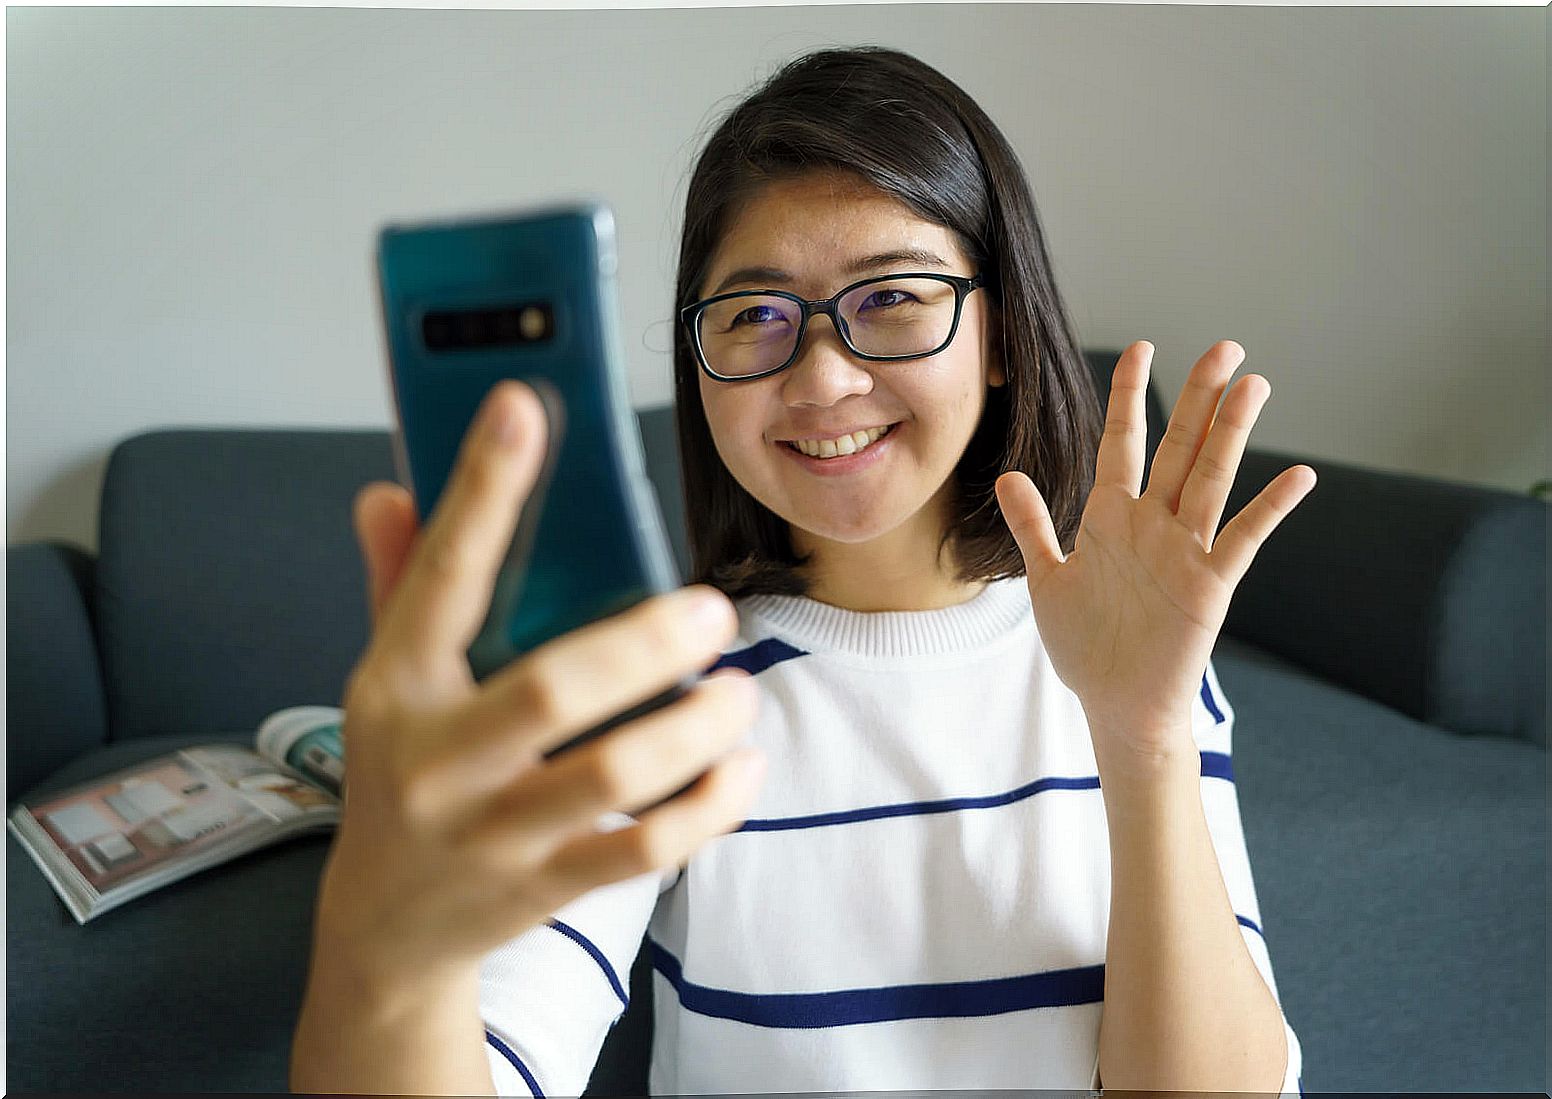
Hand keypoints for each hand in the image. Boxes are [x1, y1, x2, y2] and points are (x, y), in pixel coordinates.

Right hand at [318, 380, 765, 980]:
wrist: (385, 928)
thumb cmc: (402, 773)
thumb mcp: (386, 679)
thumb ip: (395, 582)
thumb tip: (388, 489)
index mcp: (396, 685)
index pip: (440, 574)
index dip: (482, 489)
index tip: (525, 406)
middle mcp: (438, 760)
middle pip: (549, 692)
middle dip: (641, 645)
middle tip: (712, 610)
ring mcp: (490, 833)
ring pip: (608, 779)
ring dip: (692, 731)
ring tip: (738, 689)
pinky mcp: (543, 889)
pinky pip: (639, 853)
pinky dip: (705, 810)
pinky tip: (743, 767)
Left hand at [994, 341, 1315, 768]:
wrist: (1115, 706)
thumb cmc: (1084, 646)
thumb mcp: (1047, 578)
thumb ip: (1033, 525)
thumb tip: (1006, 475)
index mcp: (1111, 517)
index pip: (1123, 442)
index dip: (1130, 396)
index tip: (1141, 348)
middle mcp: (1152, 524)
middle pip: (1178, 447)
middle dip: (1198, 397)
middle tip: (1225, 347)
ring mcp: (1183, 551)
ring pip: (1209, 479)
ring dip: (1230, 434)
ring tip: (1254, 386)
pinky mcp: (1208, 586)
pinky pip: (1241, 540)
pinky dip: (1269, 509)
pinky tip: (1298, 476)